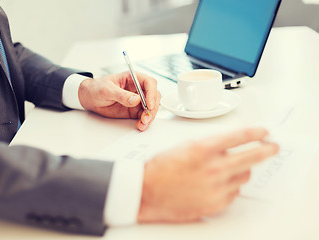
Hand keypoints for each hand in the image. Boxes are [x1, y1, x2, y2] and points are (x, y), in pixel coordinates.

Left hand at [78, 72, 160, 130]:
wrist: (90, 98)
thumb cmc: (97, 88)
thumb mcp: (107, 90)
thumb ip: (121, 95)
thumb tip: (136, 100)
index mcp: (133, 78)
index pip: (149, 83)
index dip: (152, 93)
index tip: (149, 105)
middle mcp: (138, 89)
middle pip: (154, 96)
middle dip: (152, 108)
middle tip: (146, 117)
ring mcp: (138, 100)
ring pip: (151, 108)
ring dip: (150, 116)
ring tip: (142, 124)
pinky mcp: (134, 110)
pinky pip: (144, 116)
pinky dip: (144, 122)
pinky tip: (140, 126)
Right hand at [138, 128, 278, 222]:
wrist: (147, 192)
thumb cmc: (160, 168)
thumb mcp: (185, 147)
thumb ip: (210, 145)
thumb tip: (229, 144)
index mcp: (203, 150)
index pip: (239, 137)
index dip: (256, 132)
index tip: (264, 131)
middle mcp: (213, 168)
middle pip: (251, 157)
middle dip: (266, 150)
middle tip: (273, 147)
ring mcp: (216, 188)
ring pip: (244, 176)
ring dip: (242, 169)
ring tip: (233, 167)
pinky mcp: (215, 204)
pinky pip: (234, 193)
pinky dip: (231, 186)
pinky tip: (220, 183)